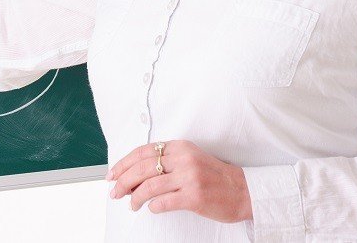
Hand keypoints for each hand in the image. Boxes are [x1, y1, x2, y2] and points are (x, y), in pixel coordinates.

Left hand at [105, 140, 251, 222]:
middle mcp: (184, 159)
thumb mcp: (190, 159)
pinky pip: (163, 202)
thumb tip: (134, 174)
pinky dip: (152, 207)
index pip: (142, 152)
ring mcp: (190, 177)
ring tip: (131, 204)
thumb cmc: (214, 177)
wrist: (243, 190)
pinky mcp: (194, 196)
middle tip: (115, 192)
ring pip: (149, 186)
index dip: (123, 164)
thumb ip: (166, 162)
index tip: (112, 174)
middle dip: (123, 181)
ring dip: (134, 197)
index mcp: (180, 147)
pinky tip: (151, 208)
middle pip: (141, 168)